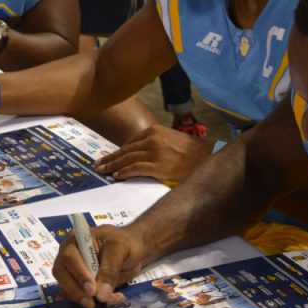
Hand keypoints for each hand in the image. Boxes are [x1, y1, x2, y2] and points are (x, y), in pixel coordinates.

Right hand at [52, 224, 146, 307]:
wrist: (132, 251)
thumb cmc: (125, 243)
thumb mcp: (120, 249)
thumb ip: (110, 269)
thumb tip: (101, 295)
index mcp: (76, 239)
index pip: (69, 257)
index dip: (78, 274)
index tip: (91, 290)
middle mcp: (69, 254)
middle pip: (62, 274)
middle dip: (77, 291)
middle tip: (93, 304)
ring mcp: (71, 271)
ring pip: (66, 288)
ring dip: (85, 300)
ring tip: (109, 301)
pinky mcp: (77, 285)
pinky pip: (77, 297)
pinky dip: (92, 302)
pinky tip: (111, 300)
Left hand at [94, 124, 213, 181]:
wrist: (208, 156)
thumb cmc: (192, 151)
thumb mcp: (171, 140)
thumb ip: (156, 144)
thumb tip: (140, 154)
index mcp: (154, 131)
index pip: (130, 142)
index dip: (117, 151)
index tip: (108, 157)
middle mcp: (152, 139)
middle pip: (125, 150)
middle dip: (110, 158)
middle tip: (98, 165)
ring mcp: (155, 152)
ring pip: (127, 159)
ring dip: (113, 166)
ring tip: (103, 171)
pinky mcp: (159, 166)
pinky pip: (136, 169)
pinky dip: (125, 172)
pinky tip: (117, 176)